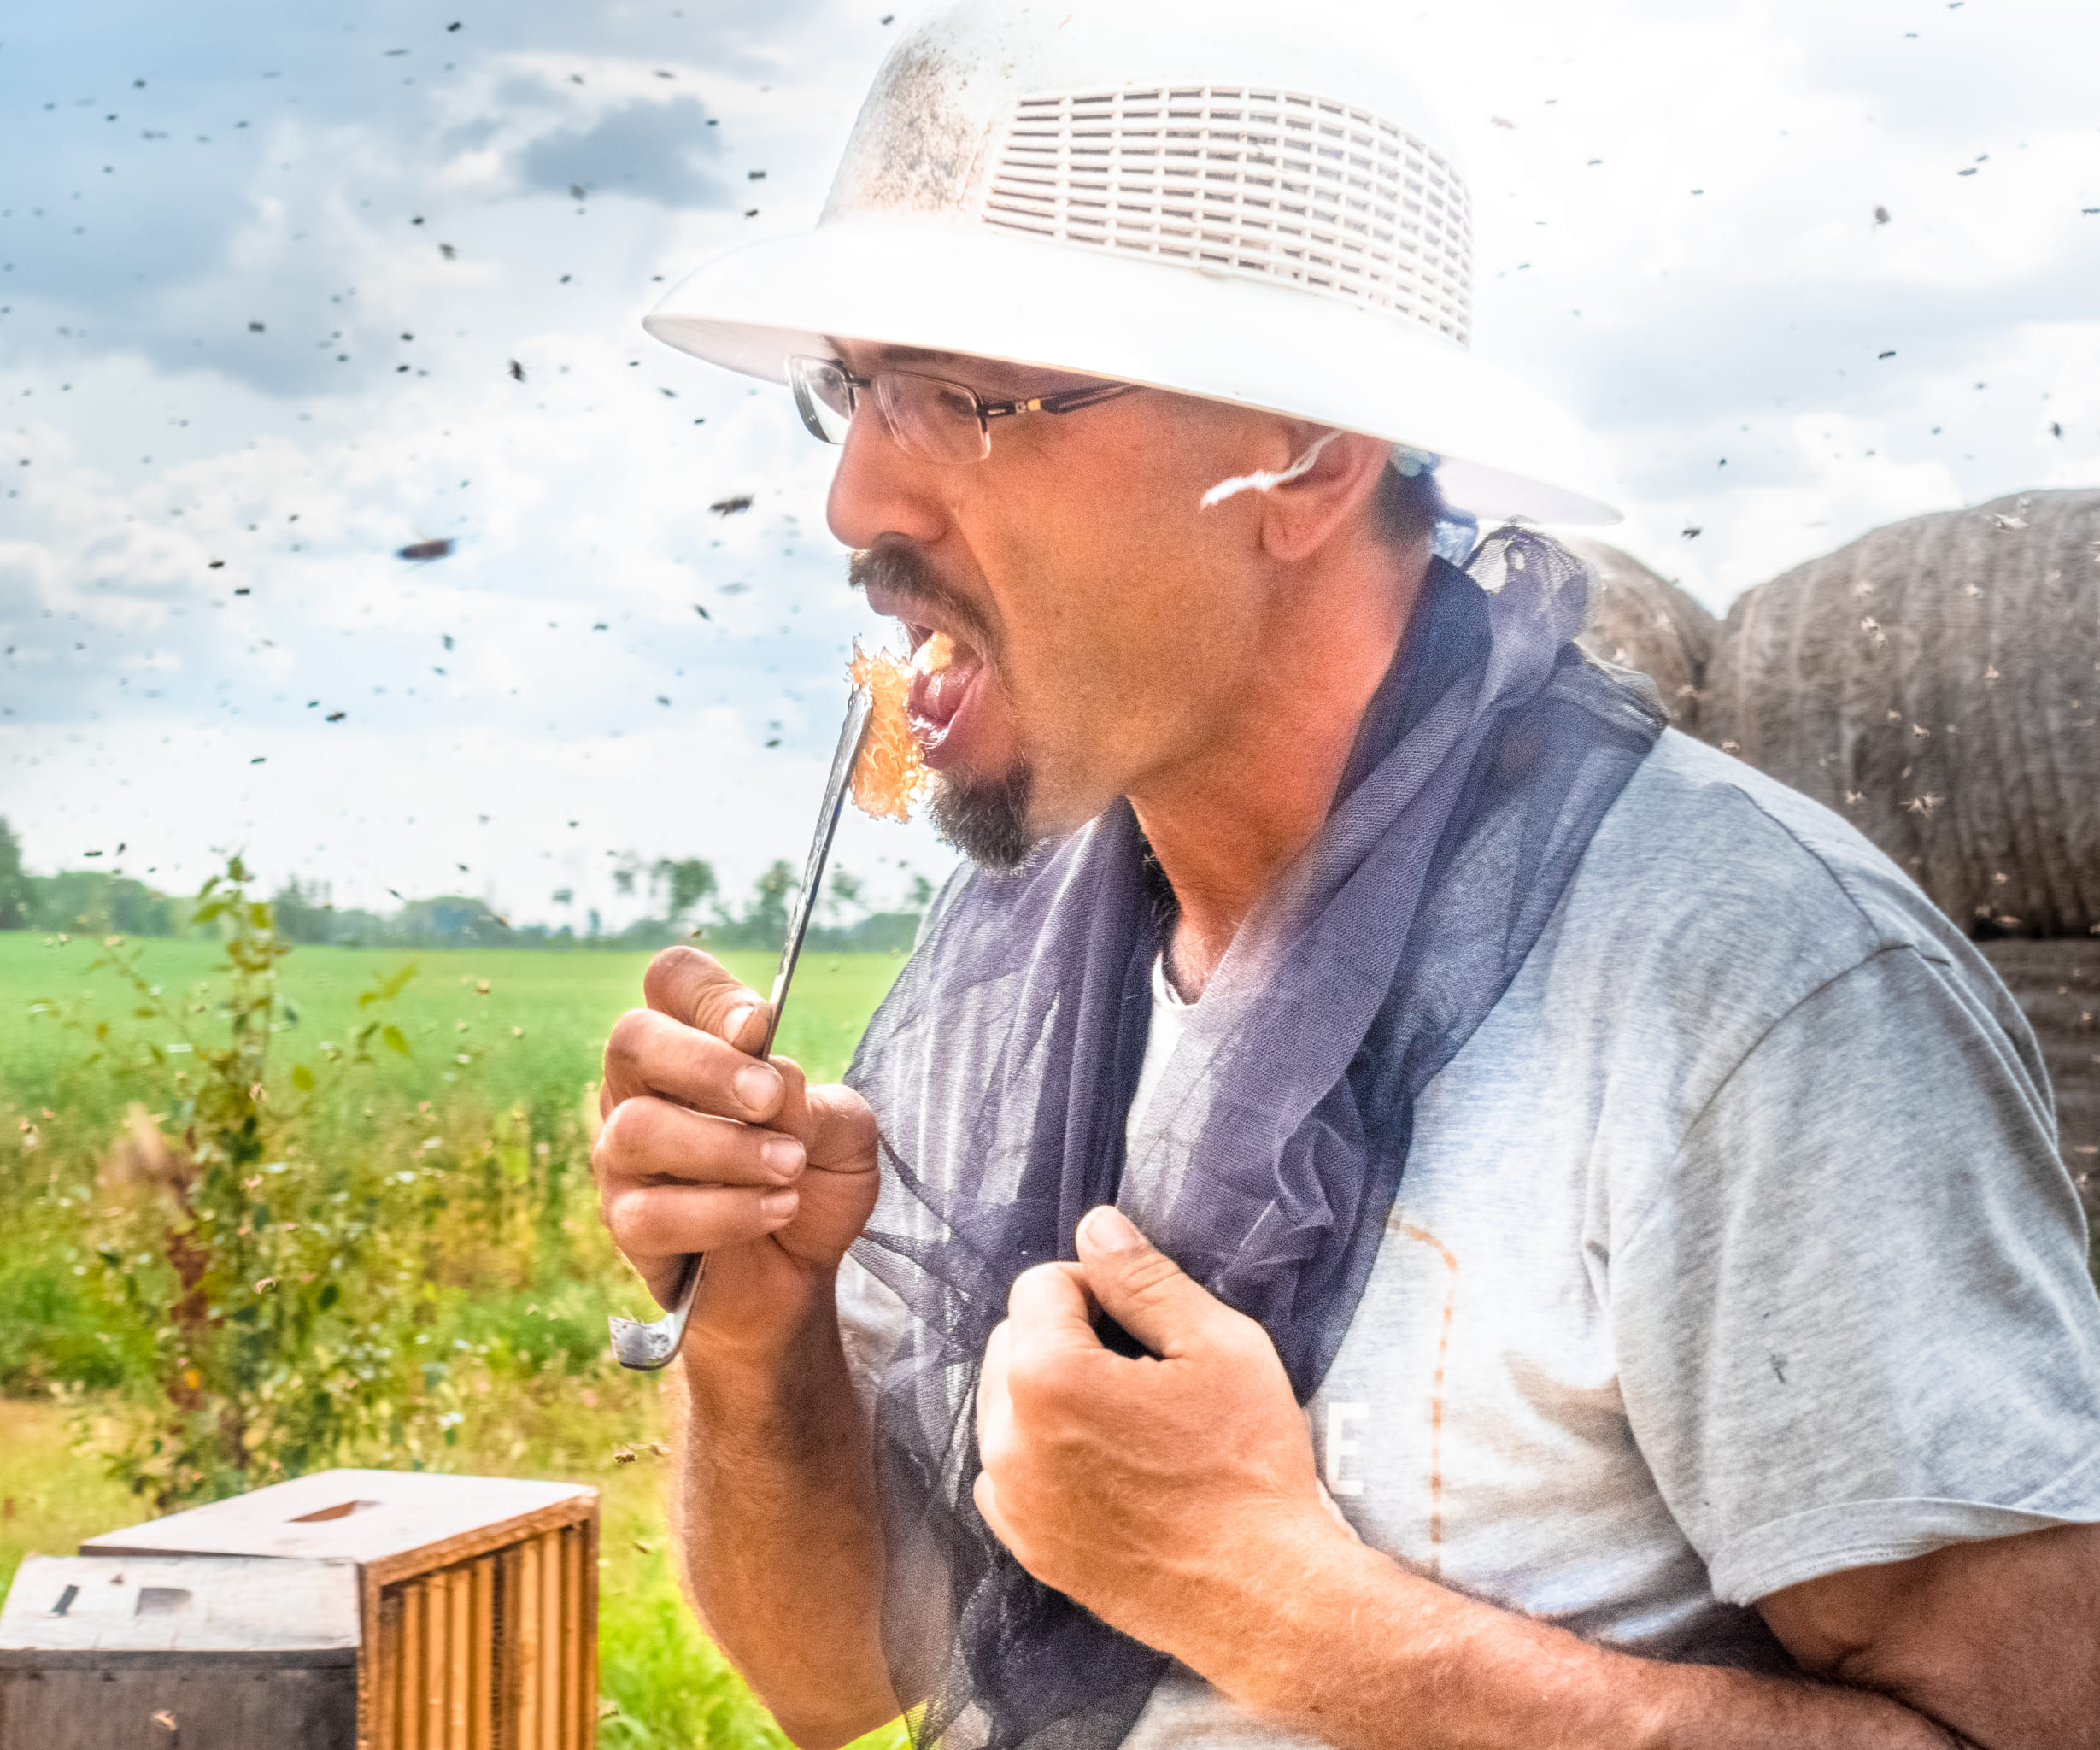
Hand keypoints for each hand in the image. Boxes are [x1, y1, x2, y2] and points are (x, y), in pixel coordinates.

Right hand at [594, 947, 879, 1357]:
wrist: (802, 1271)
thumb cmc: (812, 1177)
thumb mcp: (844, 1131)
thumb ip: (815, 1100)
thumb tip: (774, 1082)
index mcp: (694, 1042)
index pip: (672, 980)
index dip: (708, 992)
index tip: (758, 1025)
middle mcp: (643, 1087)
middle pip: (633, 1039)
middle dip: (707, 1065)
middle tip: (770, 1099)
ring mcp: (624, 1155)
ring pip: (637, 1128)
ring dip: (725, 1147)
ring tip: (789, 1167)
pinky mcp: (627, 1222)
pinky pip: (652, 1213)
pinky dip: (725, 1212)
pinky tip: (778, 1209)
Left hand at [974, 1205, 1344, 1659]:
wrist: (1265, 1595)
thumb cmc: (1248, 1465)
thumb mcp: (1218, 1345)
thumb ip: (1145, 1278)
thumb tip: (1096, 1227)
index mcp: (1047, 1376)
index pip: (1042, 1285)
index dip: (1099, 1288)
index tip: (1148, 1325)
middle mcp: (1008, 1438)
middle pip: (1014, 1340)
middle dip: (1069, 1337)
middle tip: (1144, 1372)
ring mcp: (1012, 1499)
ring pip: (1008, 1405)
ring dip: (1053, 1395)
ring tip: (1130, 1421)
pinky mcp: (1026, 1545)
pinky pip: (1013, 1470)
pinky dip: (1046, 1455)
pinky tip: (1109, 1468)